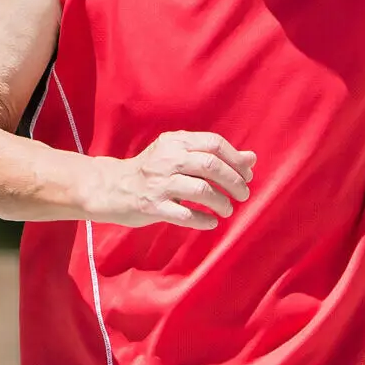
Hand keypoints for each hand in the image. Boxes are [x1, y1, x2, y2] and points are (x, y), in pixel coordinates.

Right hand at [85, 131, 255, 229]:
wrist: (112, 187)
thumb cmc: (153, 170)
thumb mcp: (178, 154)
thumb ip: (213, 154)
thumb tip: (252, 159)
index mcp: (175, 142)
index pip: (213, 144)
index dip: (235, 160)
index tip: (247, 175)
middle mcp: (168, 159)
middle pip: (210, 165)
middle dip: (233, 181)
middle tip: (243, 194)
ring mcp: (159, 184)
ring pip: (201, 190)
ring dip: (221, 202)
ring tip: (228, 210)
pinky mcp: (153, 207)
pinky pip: (185, 215)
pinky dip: (203, 220)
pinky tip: (211, 223)